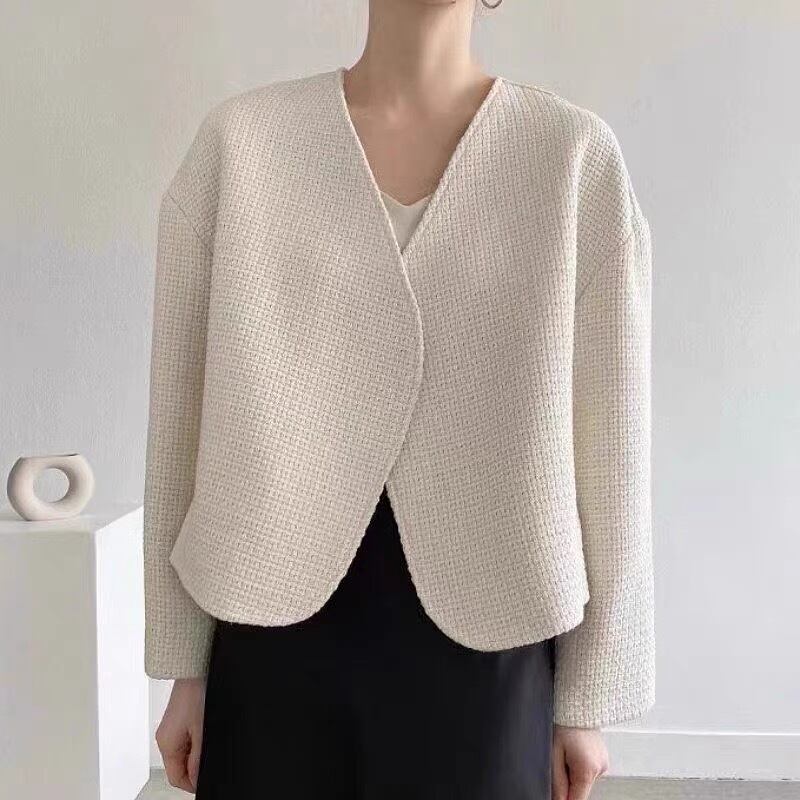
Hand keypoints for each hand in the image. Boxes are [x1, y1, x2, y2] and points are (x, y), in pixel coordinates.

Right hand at [155, 677, 206, 792]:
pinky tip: (205, 732)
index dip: (192, 784)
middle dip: (194, 768)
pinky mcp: (178, 719)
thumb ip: (198, 758)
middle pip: (179, 766)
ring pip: (183, 753)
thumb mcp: (201, 731)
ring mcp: (170, 728)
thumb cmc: (196, 694)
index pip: (176, 777)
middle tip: (210, 762)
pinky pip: (185, 739)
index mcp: (166, 744)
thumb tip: (196, 778)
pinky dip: (195, 742)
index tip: (205, 782)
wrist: (194, 668)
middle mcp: (165, 737)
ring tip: (209, 742)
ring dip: (196, 754)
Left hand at [551, 724, 608, 799]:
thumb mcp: (554, 754)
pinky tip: (576, 751)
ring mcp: (604, 764)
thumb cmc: (565, 724)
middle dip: (569, 783)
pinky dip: (582, 766)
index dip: (565, 799)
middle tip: (561, 763)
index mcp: (587, 770)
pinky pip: (590, 770)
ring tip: (568, 753)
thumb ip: (557, 781)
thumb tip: (558, 799)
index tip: (558, 794)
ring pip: (585, 780)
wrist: (580, 706)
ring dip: (575, 773)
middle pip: (581, 790)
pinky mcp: (604, 759)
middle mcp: (600, 769)